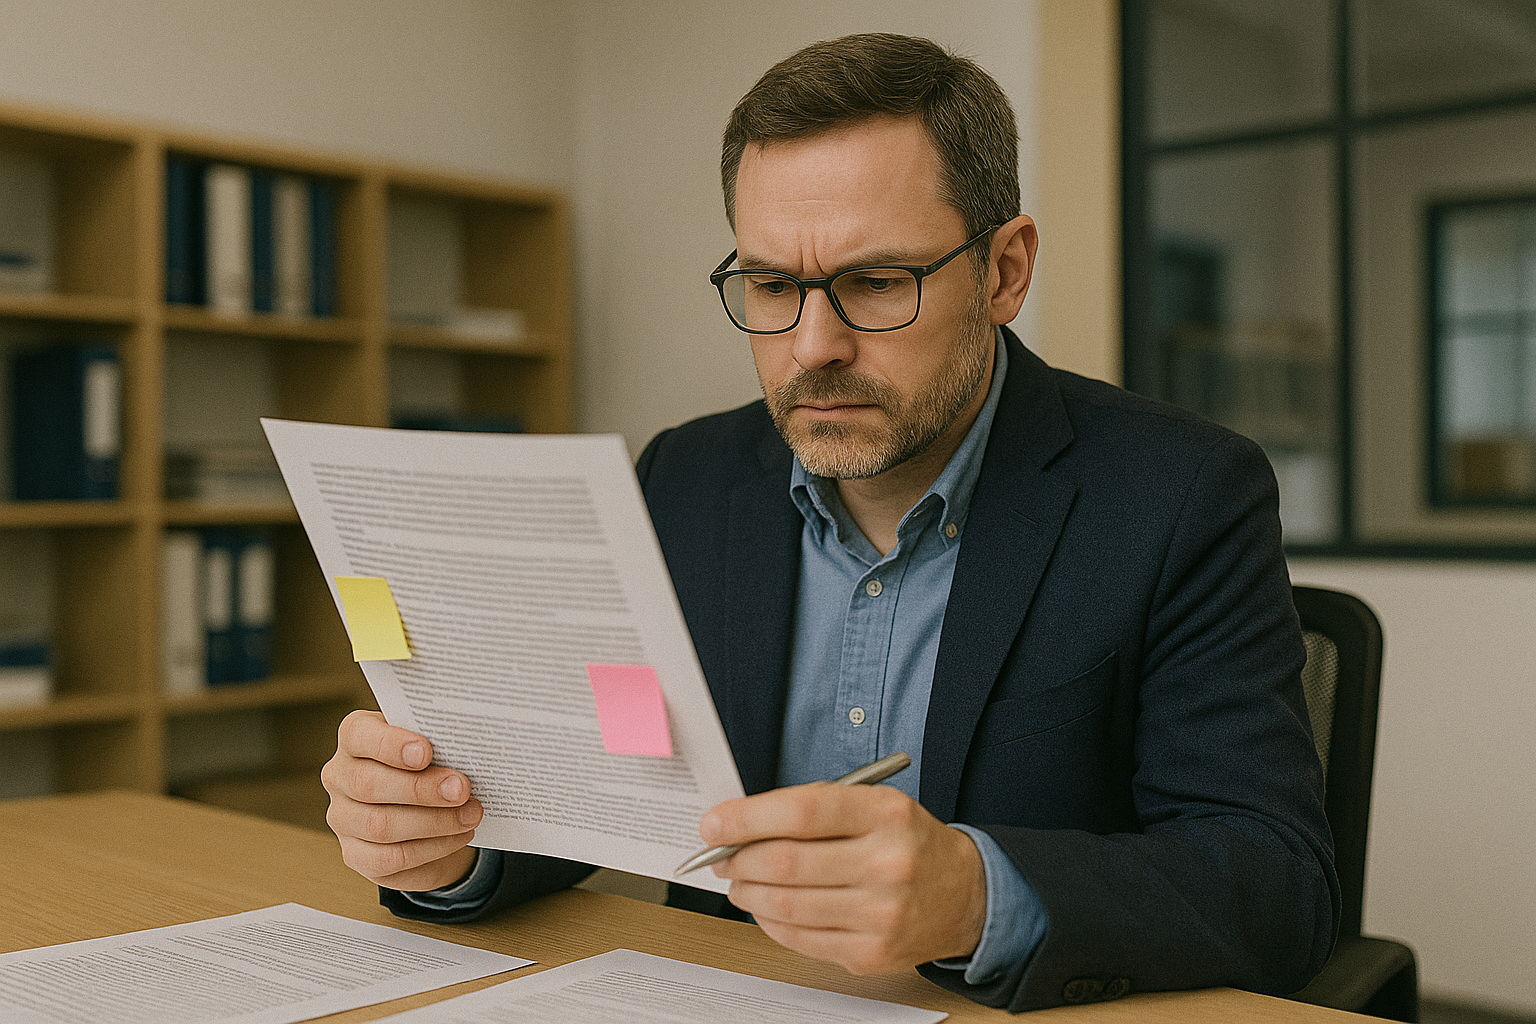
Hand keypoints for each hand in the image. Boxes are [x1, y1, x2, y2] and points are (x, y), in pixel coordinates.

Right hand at [321, 710, 482, 890]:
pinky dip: (432, 848)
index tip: (426, 752)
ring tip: (471, 814)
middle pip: (368, 784)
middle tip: (462, 789)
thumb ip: (441, 743)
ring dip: (434, 821)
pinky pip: (390, 858)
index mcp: (355, 738)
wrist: (429, 807)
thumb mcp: (435, 744)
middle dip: (421, 788)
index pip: (357, 735)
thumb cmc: (432, 763)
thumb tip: (468, 753)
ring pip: (380, 826)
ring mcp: (343, 819)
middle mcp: (340, 777)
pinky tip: (460, 835)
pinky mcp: (356, 855)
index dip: (390, 744)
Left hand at [701, 782, 986, 974]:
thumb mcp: (874, 805)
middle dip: (737, 858)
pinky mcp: (871, 953)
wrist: (963, 895)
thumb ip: (813, 809)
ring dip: (747, 891)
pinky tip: (765, 905)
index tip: (713, 823)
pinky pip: (800, 938)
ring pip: (786, 905)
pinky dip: (769, 920)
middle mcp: (888, 864)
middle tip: (719, 853)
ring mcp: (881, 914)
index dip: (746, 818)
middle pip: (786, 863)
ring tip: (738, 879)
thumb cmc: (906, 842)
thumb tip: (740, 824)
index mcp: (887, 815)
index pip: (802, 813)